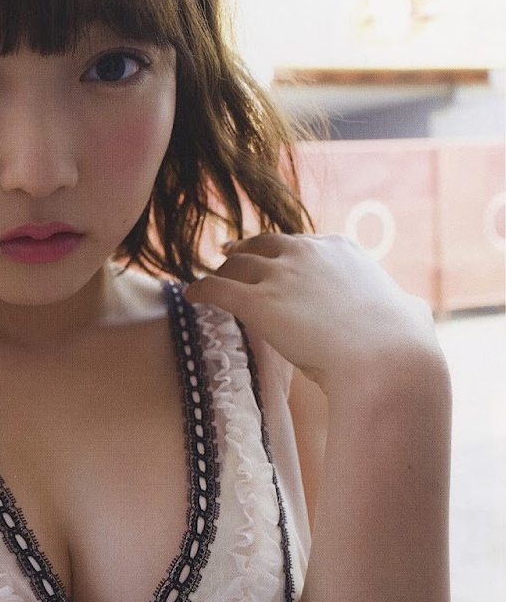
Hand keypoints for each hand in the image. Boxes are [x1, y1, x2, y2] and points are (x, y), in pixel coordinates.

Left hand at [182, 233, 442, 398]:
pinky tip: (189, 295)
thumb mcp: (408, 312)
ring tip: (206, 281)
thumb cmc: (401, 345)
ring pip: (234, 264)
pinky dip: (199, 289)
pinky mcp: (258, 301)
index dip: (278, 250)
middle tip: (226, 257)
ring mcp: (280, 274)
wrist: (385, 360)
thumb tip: (412, 309)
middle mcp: (307, 252)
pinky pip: (216, 289)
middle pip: (260, 246)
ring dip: (218, 271)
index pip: (299, 242)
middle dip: (241, 251)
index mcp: (340, 248)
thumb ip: (402, 305)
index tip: (269, 256)